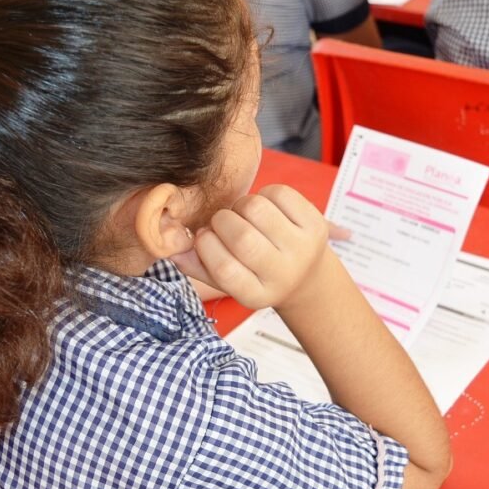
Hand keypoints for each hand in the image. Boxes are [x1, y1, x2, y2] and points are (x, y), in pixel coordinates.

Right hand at [173, 185, 328, 309]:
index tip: (202, 237)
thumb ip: (198, 265)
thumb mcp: (228, 281)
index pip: (224, 269)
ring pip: (257, 209)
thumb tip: (172, 248)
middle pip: (243, 238)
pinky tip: (264, 207)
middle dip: (222, 221)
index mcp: (258, 295)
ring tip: (243, 215)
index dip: (205, 246)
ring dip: (241, 205)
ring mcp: (304, 249)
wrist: (306, 277)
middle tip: (221, 222)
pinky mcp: (316, 225)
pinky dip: (264, 193)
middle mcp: (284, 275)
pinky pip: (279, 193)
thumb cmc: (256, 274)